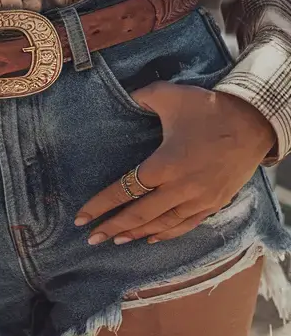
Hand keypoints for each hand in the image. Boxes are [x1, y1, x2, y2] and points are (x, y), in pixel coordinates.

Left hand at [76, 81, 275, 244]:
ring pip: (163, 224)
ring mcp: (200, 199)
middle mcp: (181, 188)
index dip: (100, 205)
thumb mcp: (168, 94)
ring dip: (137, 234)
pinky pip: (186, 225)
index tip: (80, 218)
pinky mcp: (215, 203)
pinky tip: (152, 238)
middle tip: (91, 238)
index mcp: (165, 164)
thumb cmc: (208, 108)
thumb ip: (140, 96)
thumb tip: (124, 95)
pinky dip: (167, 233)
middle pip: (140, 214)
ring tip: (115, 240)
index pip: (125, 190)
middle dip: (112, 227)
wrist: (254, 122)